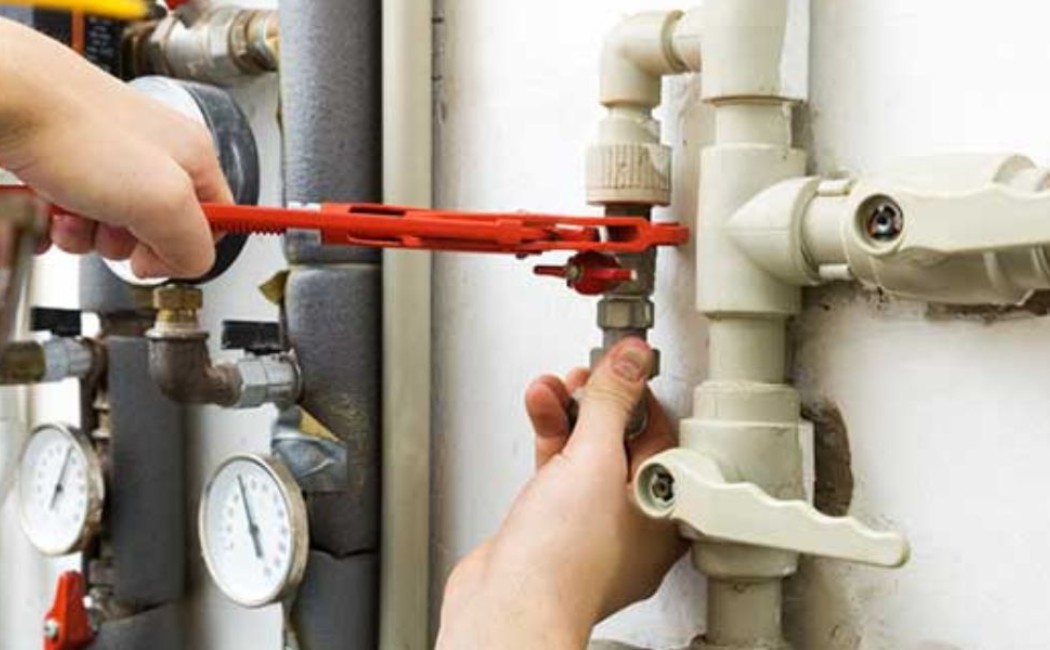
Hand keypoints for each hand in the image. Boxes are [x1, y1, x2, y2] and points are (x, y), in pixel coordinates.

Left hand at [0, 18, 229, 277]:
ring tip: (66, 212)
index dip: (186, 249)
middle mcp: (152, 154)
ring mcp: (104, 157)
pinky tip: (42, 206)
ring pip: (103, 227)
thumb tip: (189, 266)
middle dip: (123, 244)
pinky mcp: (61, 163)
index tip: (159, 257)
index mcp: (192, 156)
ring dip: (81, 236)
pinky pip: (64, 215)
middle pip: (153, 231)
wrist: (3, 95)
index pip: (215, 221)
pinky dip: (50, 223)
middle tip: (107, 227)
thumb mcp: (164, 201)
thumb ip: (193, 245)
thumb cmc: (74, 129)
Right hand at [437, 338, 686, 649]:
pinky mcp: (552, 527)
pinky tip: (539, 411)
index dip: (638, 394)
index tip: (621, 364)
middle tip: (586, 374)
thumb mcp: (594, 459)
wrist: (507, 605)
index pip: (661, 434)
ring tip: (552, 386)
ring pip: (586, 455)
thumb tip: (631, 360)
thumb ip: (612, 401)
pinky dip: (549, 438)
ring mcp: (589, 526)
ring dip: (567, 413)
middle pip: (621, 442)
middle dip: (597, 401)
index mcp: (663, 511)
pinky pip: (558, 472)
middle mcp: (632, 523)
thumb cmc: (562, 562)